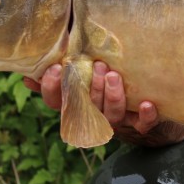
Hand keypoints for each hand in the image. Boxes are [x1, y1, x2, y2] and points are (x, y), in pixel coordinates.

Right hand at [22, 62, 183, 146]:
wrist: (141, 80)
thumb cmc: (102, 65)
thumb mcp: (82, 60)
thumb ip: (63, 58)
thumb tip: (37, 61)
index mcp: (75, 101)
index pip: (56, 101)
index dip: (52, 87)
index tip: (57, 67)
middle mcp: (94, 114)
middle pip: (88, 108)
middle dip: (93, 88)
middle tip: (99, 65)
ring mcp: (117, 119)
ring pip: (113, 116)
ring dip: (113, 97)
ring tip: (114, 75)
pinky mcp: (139, 122)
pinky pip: (141, 125)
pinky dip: (145, 117)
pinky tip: (147, 104)